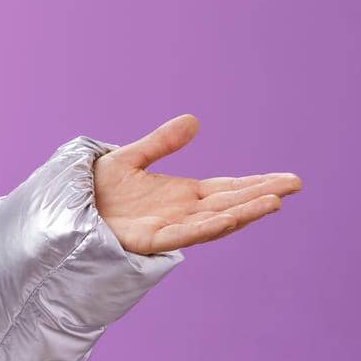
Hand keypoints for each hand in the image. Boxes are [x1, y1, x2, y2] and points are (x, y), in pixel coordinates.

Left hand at [91, 114, 302, 254]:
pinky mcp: (148, 240)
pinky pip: (183, 234)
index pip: (227, 188)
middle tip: (295, 184)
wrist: (65, 211)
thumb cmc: (94, 191)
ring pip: (214, 220)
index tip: (287, 180)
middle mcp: (180, 213)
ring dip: (244, 211)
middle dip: (261, 194)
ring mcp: (167, 227)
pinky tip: (231, 216)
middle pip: (230, 202)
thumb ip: (160, 142)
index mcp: (180, 195)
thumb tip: (194, 120)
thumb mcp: (130, 158)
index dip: (256, 183)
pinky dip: (208, 226)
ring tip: (274, 200)